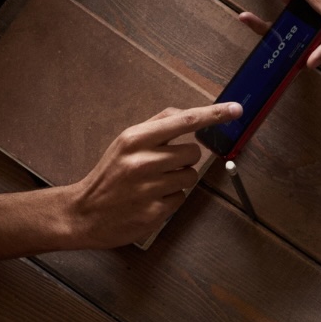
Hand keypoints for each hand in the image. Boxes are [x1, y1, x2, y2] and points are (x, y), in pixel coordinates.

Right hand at [58, 105, 237, 248]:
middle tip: (162, 167)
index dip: (213, 115)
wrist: (84, 212)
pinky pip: (182, 198)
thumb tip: (188, 115)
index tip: (235, 109)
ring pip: (190, 177)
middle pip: (193, 153)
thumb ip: (156, 128)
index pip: (183, 121)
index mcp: (135, 138)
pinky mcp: (156, 211)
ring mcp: (150, 187)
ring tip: (154, 184)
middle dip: (184, 160)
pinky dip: (171, 199)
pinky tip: (151, 200)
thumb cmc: (110, 175)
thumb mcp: (125, 144)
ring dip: (178, 181)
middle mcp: (143, 160)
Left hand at [238, 0, 320, 69]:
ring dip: (276, 35)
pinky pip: (281, 23)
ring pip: (299, 32)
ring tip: (258, 29)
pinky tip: (247, 18)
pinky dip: (262, 24)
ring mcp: (306, 6)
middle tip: (288, 58)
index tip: (313, 59)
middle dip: (303, 47)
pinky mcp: (290, 6)